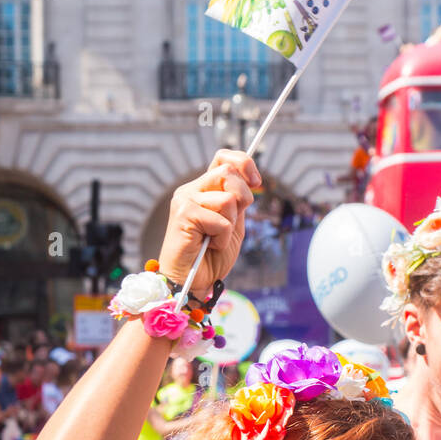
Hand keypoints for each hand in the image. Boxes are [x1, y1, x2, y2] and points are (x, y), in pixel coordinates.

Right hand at [158, 150, 261, 296]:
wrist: (193, 281)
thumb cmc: (211, 256)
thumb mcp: (233, 223)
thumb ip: (238, 202)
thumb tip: (251, 179)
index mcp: (203, 189)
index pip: (223, 158)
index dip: (244, 163)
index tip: (256, 182)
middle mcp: (191, 189)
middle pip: (229, 172)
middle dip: (242, 199)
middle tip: (232, 223)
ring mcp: (185, 200)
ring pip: (227, 199)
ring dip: (230, 226)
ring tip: (215, 239)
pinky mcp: (183, 215)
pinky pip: (221, 221)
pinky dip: (222, 239)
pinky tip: (209, 246)